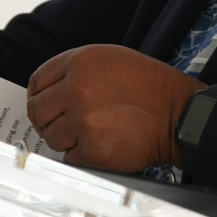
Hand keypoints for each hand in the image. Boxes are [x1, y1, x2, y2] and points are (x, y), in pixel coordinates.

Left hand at [24, 45, 202, 172]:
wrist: (179, 114)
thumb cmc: (148, 86)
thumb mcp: (111, 59)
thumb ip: (75, 70)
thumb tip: (45, 92)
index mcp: (80, 62)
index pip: (37, 82)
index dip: (39, 96)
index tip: (47, 106)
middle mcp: (77, 89)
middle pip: (38, 111)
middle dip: (49, 120)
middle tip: (67, 125)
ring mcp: (84, 121)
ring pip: (52, 137)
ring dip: (67, 139)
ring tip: (94, 133)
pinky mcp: (93, 150)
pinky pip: (69, 158)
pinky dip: (83, 156)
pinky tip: (104, 145)